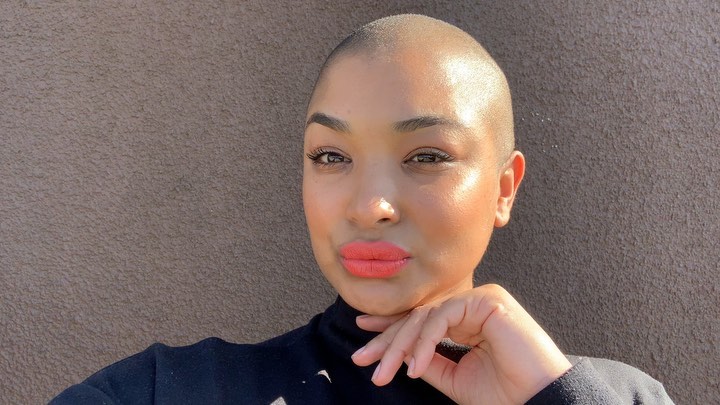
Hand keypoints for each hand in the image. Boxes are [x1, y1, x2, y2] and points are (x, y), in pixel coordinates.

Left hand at [350, 284, 571, 404]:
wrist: (539, 399)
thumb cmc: (506, 393)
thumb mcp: (455, 378)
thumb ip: (428, 361)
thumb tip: (398, 353)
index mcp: (467, 321)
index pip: (423, 320)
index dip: (393, 329)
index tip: (365, 336)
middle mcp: (473, 306)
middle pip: (420, 316)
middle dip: (388, 339)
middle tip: (362, 359)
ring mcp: (481, 299)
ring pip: (426, 316)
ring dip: (401, 346)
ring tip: (385, 373)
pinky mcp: (487, 300)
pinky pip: (442, 316)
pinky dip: (424, 342)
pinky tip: (414, 366)